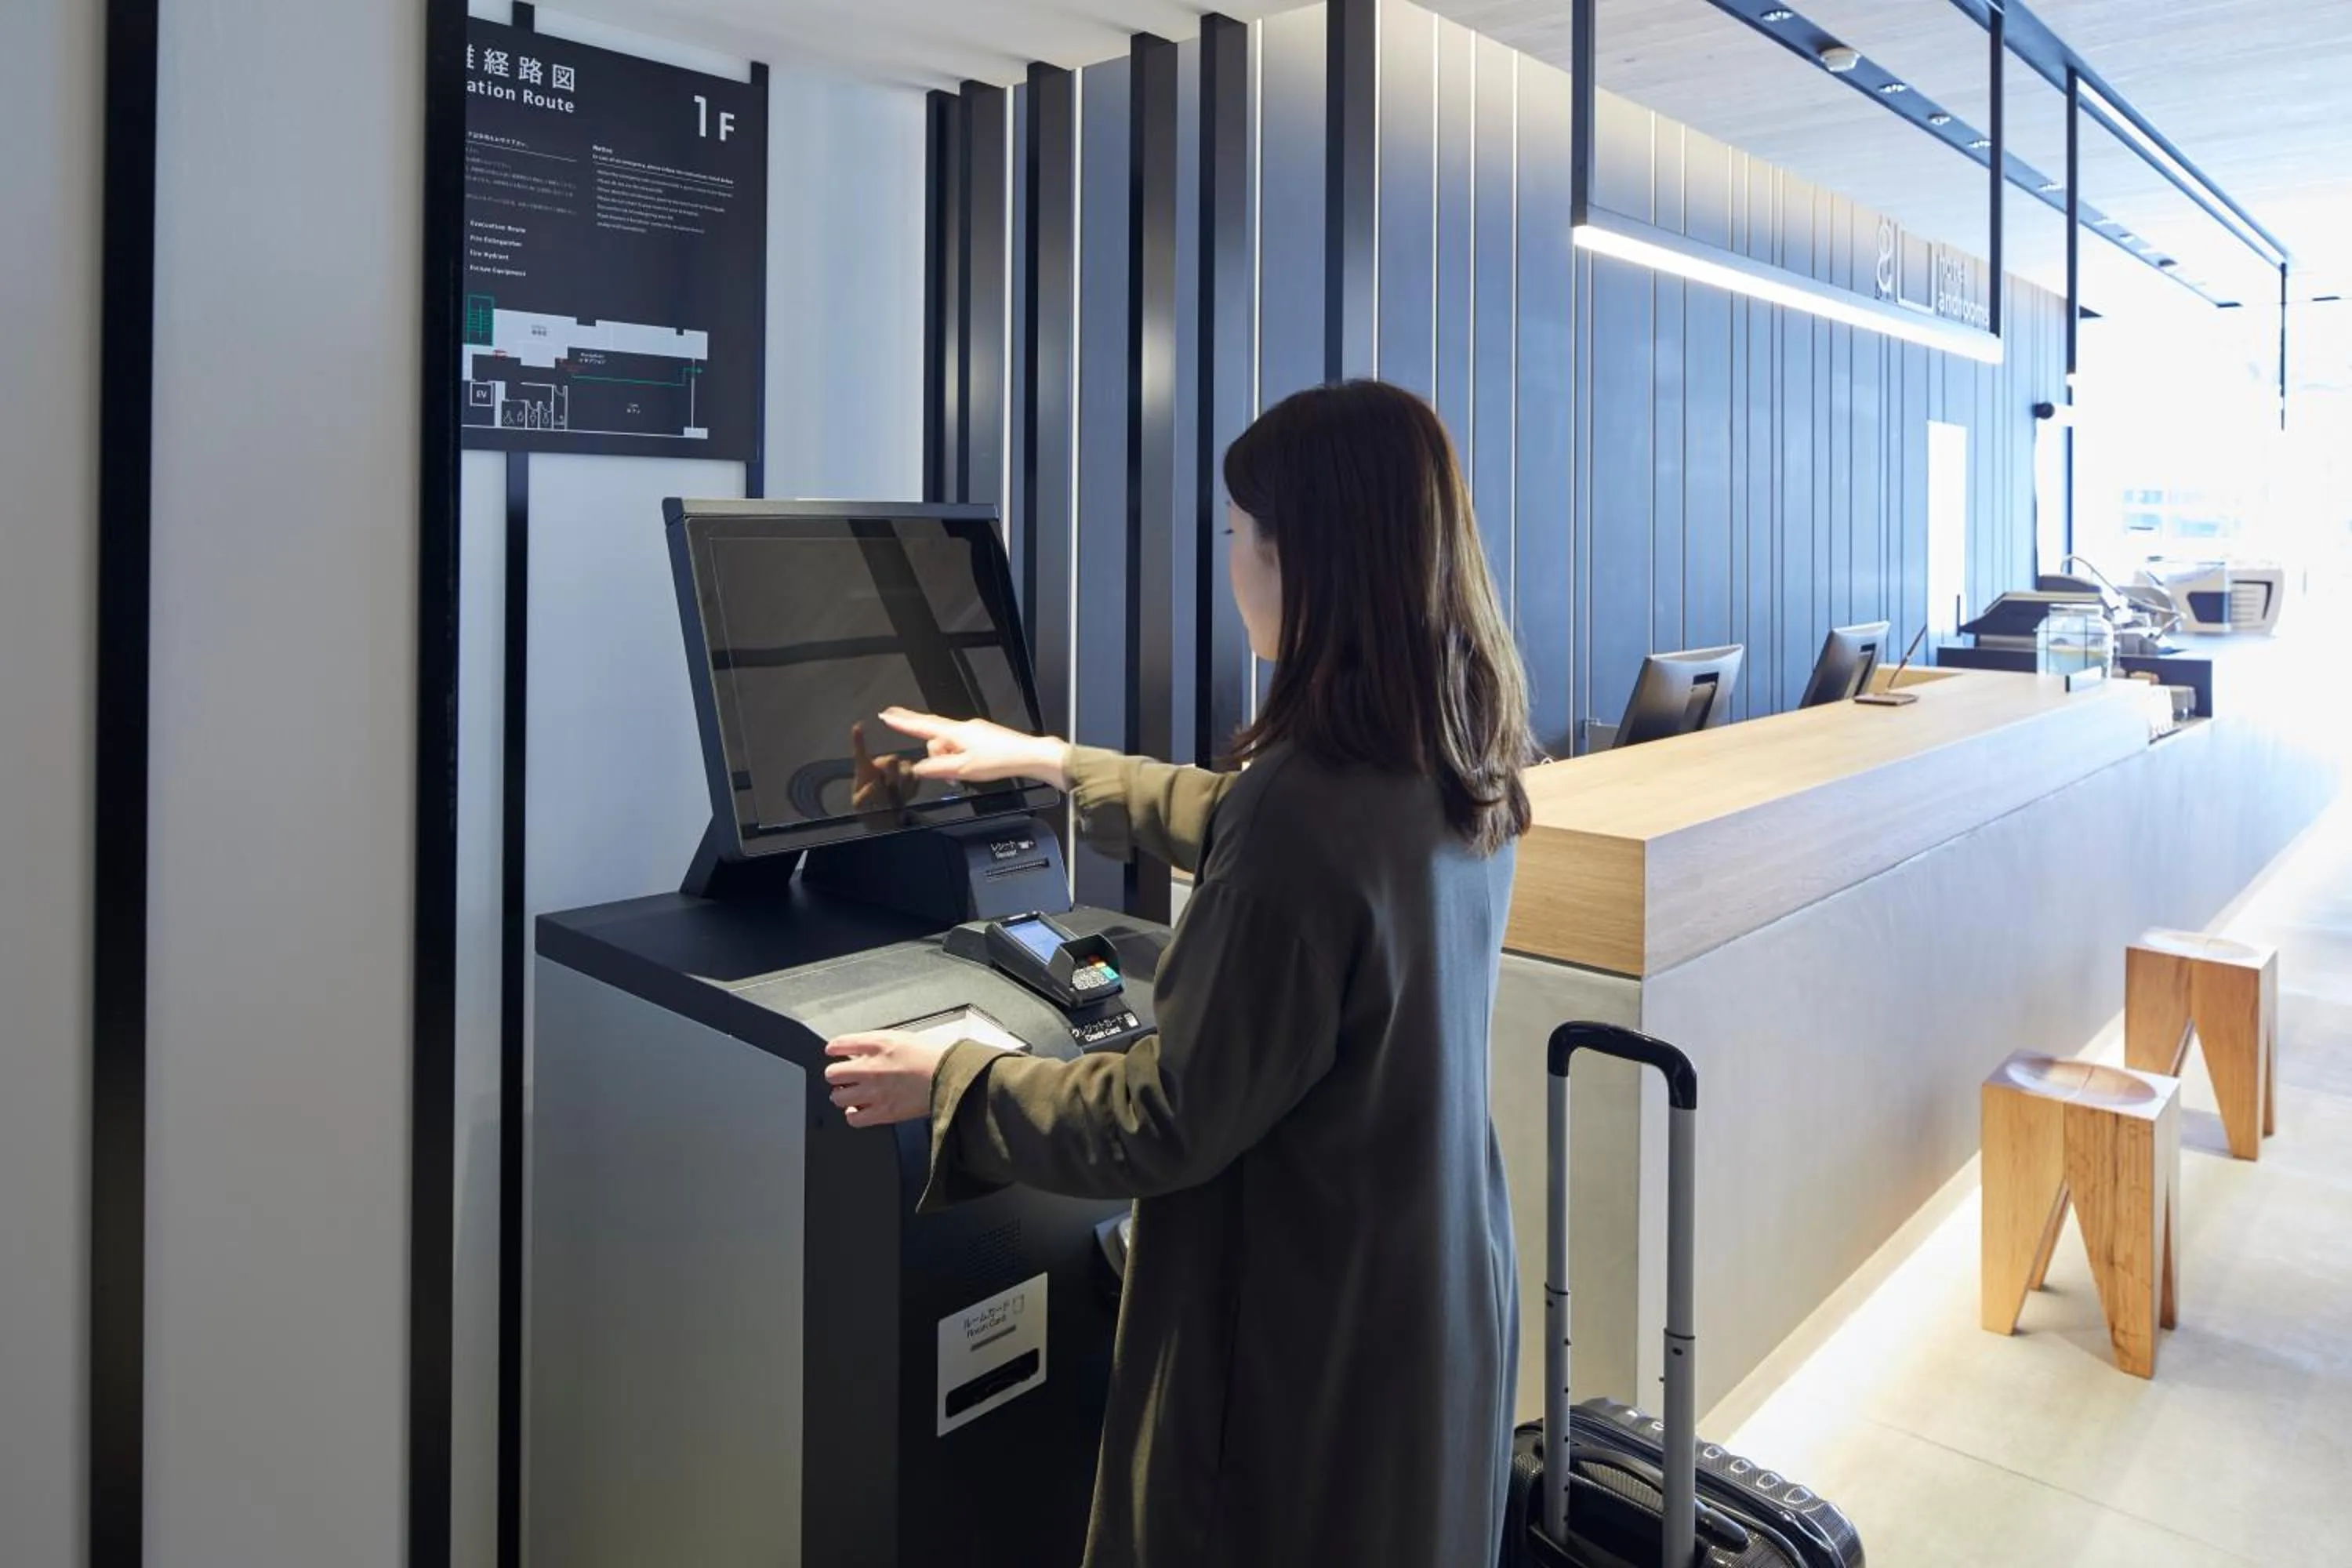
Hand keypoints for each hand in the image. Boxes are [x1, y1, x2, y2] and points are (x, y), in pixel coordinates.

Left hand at [823, 1031, 954, 1127]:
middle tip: (845, 1077)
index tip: (834, 1052)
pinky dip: (853, 1115)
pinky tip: (859, 1110)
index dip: (833, 1049)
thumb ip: (878, 1044)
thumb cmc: (934, 1055)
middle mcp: (871, 1067)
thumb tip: (859, 1051)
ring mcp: (875, 1092)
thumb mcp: (903, 1038)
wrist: (952, 1075)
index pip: (838, 1045)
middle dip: (837, 1075)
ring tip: (852, 1094)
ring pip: (838, 1097)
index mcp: (877, 1044)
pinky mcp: (883, 1112)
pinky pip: (853, 1119)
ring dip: (843, 1095)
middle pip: (832, 1073)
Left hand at [848, 721, 919, 813]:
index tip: (857, 726)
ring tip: (894, 796)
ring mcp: (898, 769)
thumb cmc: (869, 804)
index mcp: (865, 768)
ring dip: (902, 784)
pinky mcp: (912, 777)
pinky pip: (916, 779)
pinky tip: (903, 797)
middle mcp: (883, 764)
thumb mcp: (861, 804)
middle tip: (889, 784)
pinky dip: (911, 790)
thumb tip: (876, 783)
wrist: (885, 814)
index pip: (860, 753)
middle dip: (893, 771)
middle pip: (892, 759)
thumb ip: (865, 795)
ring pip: (907, 770)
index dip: (858, 740)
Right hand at [878, 707, 1068, 790]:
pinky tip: (966, 770)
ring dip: (948, 760)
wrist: (1028, 755)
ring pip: (949, 745)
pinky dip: (958, 759)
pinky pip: (962, 747)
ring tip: (959, 776)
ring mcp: (974, 732)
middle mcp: (963, 728)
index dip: (902, 722)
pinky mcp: (983, 738)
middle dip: (927, 745)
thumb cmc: (1000, 759)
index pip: (922, 725)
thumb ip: (938, 768)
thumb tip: (919, 768)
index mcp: (955, 732)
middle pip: (935, 736)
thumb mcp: (963, 769)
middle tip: (908, 734)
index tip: (886, 715)